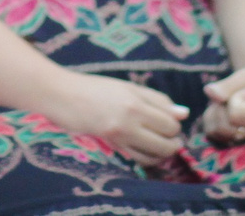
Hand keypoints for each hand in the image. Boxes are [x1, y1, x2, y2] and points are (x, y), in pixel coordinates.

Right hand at [49, 73, 187, 166]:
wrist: (61, 95)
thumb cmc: (92, 88)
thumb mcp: (124, 87)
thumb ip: (154, 100)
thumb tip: (184, 113)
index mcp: (135, 96)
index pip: (170, 111)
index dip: (173, 118)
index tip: (168, 120)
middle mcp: (131, 114)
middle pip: (170, 130)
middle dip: (173, 135)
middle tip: (168, 135)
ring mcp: (122, 132)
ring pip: (160, 149)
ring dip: (166, 150)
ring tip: (161, 146)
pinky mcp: (113, 144)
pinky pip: (142, 158)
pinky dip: (150, 158)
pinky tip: (147, 153)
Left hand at [202, 66, 244, 142]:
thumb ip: (228, 85)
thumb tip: (208, 92)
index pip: (235, 114)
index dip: (232, 100)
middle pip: (224, 126)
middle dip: (221, 107)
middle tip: (233, 95)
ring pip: (216, 132)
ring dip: (214, 114)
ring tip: (228, 102)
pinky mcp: (240, 141)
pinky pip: (214, 135)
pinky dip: (212, 121)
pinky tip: (222, 110)